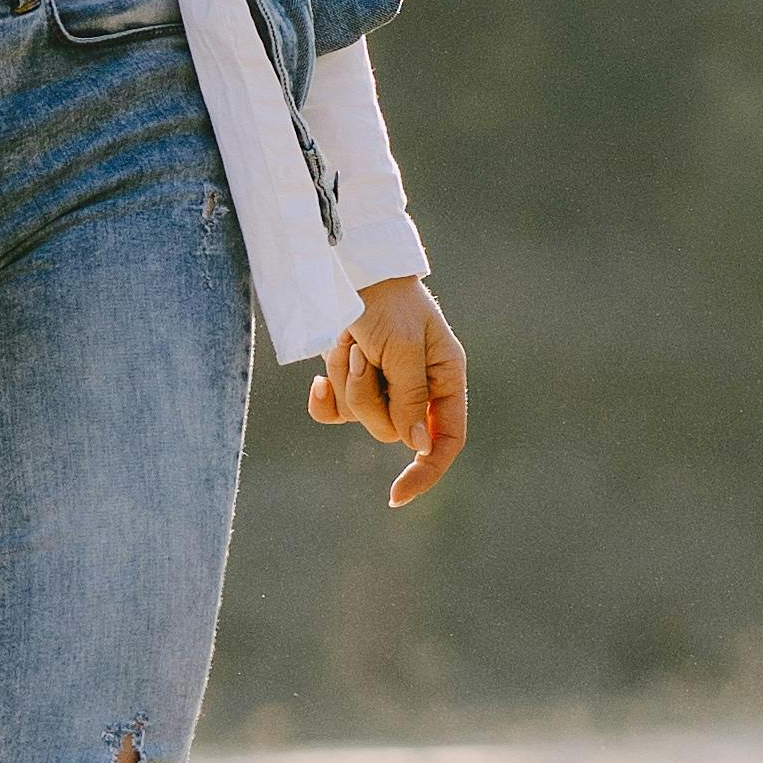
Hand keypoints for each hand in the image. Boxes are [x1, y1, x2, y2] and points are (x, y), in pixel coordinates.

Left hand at [310, 276, 471, 507]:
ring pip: (360, 417)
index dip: (427, 470)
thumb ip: (412, 398)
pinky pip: (334, 411)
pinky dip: (324, 398)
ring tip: (348, 340)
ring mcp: (384, 385)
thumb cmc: (385, 302)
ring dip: (346, 380)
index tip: (397, 494)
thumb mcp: (402, 348)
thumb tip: (419, 446)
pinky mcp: (352, 380)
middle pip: (393, 430)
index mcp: (445, 378)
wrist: (347, 268)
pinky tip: (316, 380)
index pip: (446, 439)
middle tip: (361, 355)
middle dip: (367, 398)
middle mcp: (418, 387)